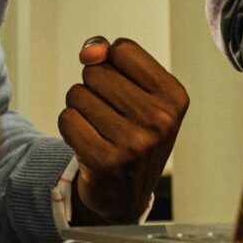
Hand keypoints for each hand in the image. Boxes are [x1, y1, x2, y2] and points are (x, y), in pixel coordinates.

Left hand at [60, 36, 188, 223]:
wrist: (126, 193)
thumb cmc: (132, 130)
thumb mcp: (137, 91)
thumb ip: (110, 56)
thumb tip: (89, 50)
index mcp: (174, 97)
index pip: (123, 49)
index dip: (111, 62)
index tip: (123, 86)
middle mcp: (160, 120)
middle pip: (96, 71)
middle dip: (93, 87)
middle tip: (110, 113)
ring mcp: (134, 144)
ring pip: (77, 93)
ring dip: (80, 107)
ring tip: (99, 128)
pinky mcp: (104, 161)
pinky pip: (67, 119)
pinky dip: (70, 126)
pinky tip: (88, 142)